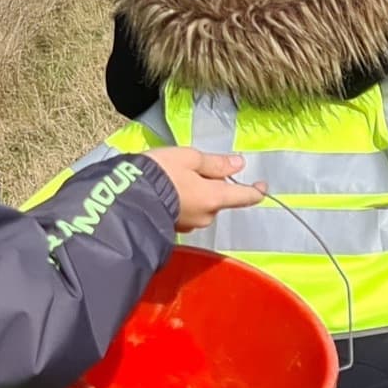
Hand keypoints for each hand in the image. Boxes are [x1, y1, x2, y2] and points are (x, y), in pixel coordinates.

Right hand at [143, 146, 264, 231]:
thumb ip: (215, 163)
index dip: (256, 190)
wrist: (125, 198)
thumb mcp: (189, 159)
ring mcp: (189, 225)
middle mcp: (206, 216)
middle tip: (192, 167)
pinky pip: (185, 212)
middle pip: (219, 199)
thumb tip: (239, 164)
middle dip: (212, 185)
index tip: (262, 185)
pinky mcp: (173, 228)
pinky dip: (182, 201)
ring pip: (201, 206)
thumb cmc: (159, 174)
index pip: (245, 197)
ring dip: (195, 192)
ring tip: (173, 176)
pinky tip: (167, 190)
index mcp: (214, 198)